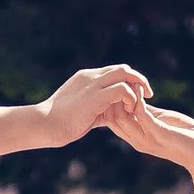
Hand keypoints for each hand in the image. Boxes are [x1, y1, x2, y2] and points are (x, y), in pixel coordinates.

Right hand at [38, 64, 154, 147]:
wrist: (45, 124)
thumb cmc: (60, 121)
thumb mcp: (81, 109)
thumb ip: (96, 105)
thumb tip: (108, 112)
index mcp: (86, 77)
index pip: (115, 71)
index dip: (130, 81)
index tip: (138, 96)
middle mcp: (91, 77)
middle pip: (123, 68)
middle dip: (139, 80)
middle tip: (148, 96)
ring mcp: (93, 84)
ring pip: (125, 73)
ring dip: (137, 88)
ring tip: (139, 105)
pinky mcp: (95, 96)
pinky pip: (122, 89)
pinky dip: (131, 98)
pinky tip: (130, 111)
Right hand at [97, 84, 193, 193]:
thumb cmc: (183, 136)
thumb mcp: (159, 120)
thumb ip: (145, 111)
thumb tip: (134, 96)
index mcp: (135, 137)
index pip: (110, 120)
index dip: (108, 103)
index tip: (114, 86)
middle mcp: (136, 140)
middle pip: (111, 118)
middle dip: (112, 98)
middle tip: (117, 80)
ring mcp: (146, 139)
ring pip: (121, 117)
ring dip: (124, 96)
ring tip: (127, 82)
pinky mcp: (159, 134)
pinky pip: (142, 114)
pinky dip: (139, 98)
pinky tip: (141, 87)